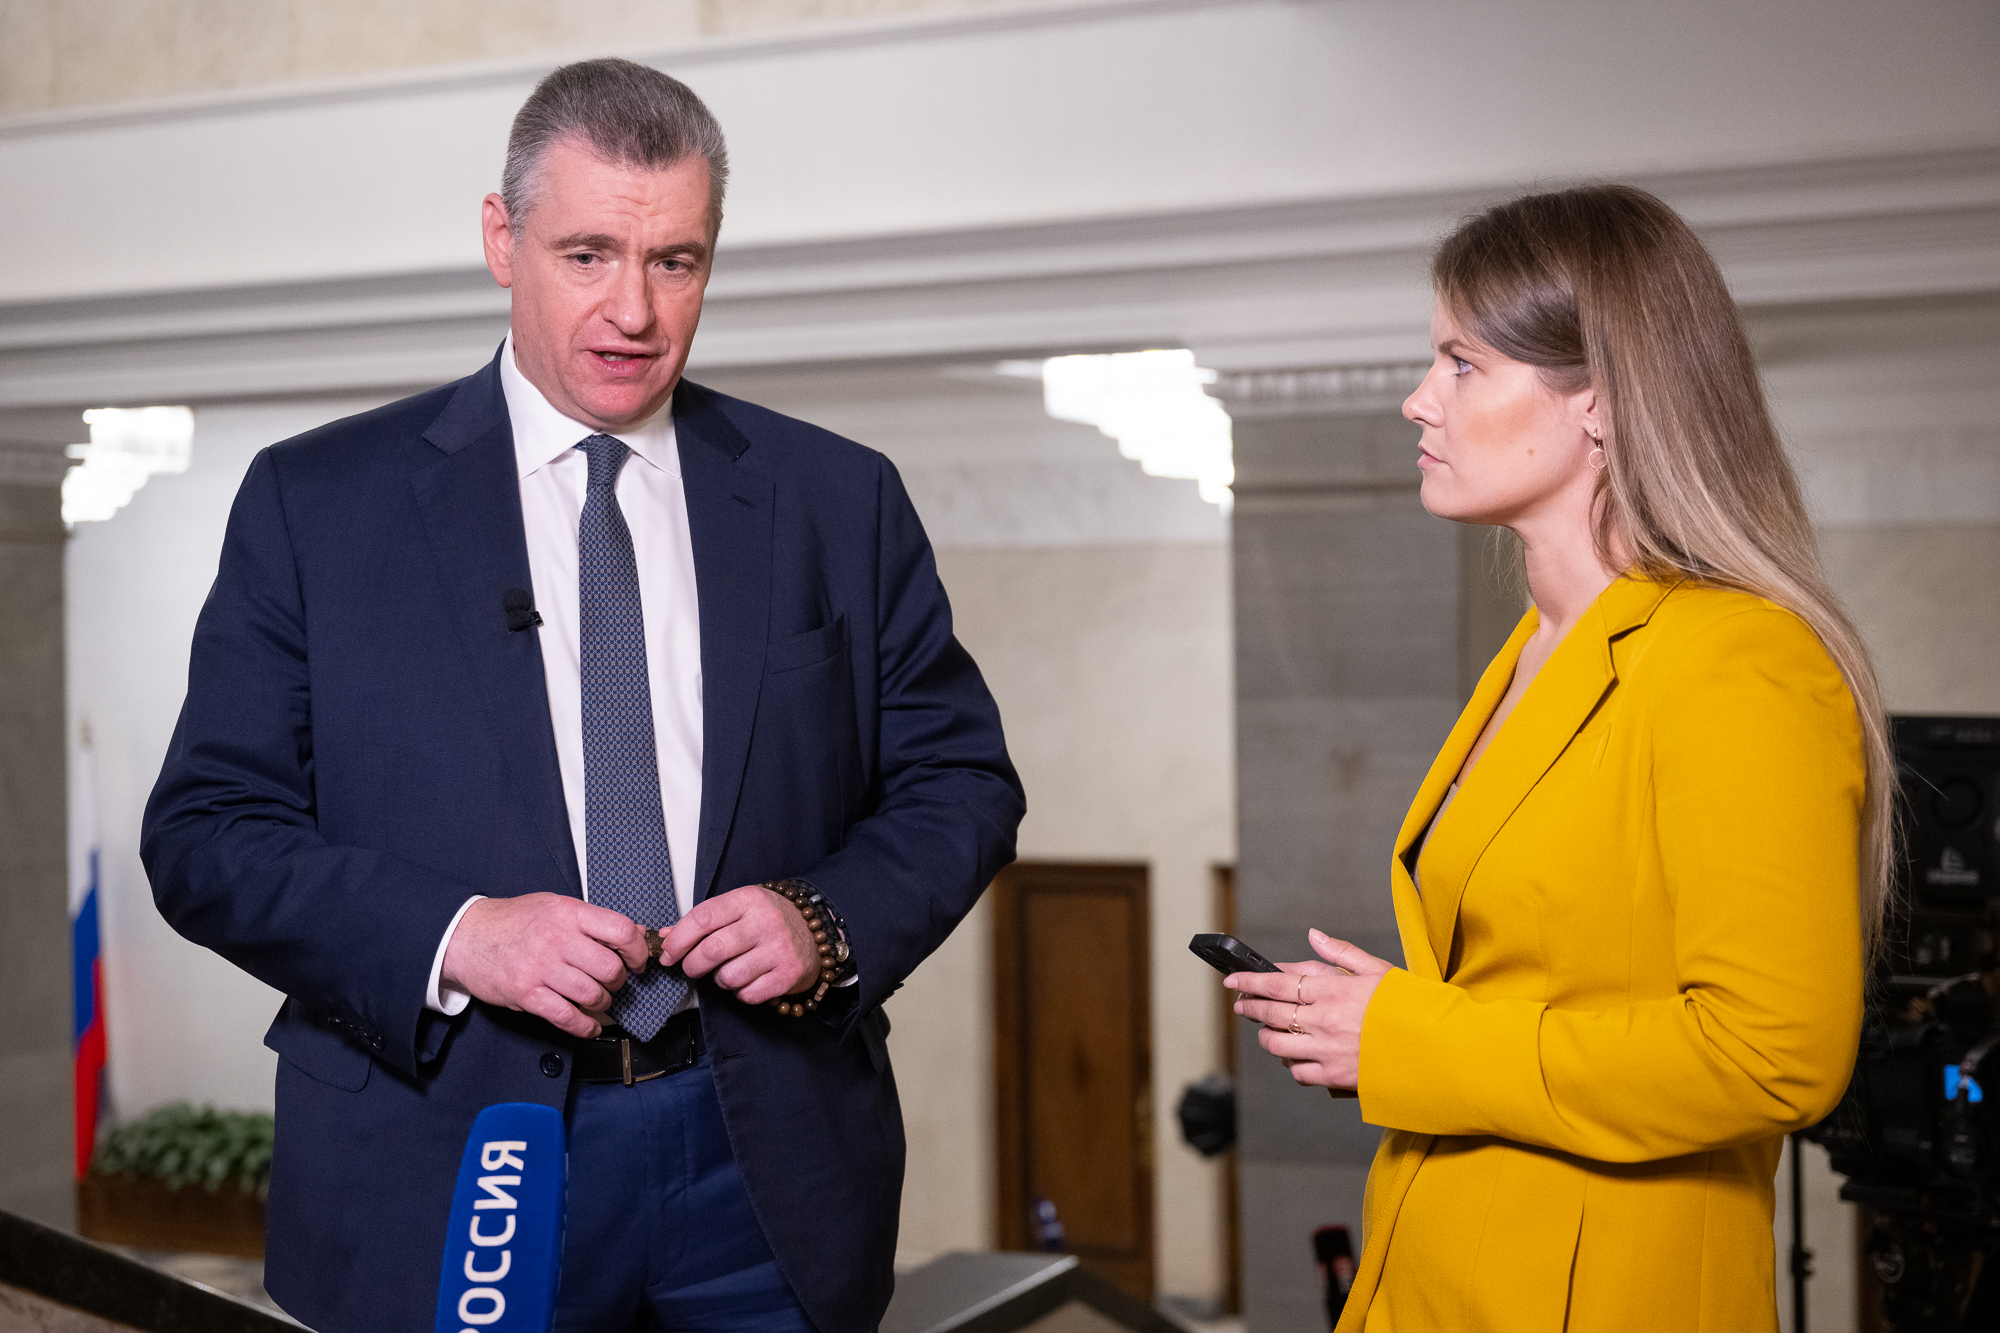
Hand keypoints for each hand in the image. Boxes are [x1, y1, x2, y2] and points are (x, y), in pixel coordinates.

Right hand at [441, 893, 651, 1038]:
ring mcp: (540, 968)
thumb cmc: (513, 921)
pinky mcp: (526, 994)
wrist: (466, 936)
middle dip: (619, 981)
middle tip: (612, 981)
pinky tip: (589, 1025)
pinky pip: (567, 1018)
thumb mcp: (555, 907)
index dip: (638, 950)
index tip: (637, 960)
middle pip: (610, 969)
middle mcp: (556, 939)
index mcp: (567, 913)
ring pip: (592, 995)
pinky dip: (585, 1027)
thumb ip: (594, 921)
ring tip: (596, 999)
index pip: (620, 931)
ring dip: (602, 1003)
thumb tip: (637, 933)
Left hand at [655, 885, 820, 1005]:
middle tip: (692, 967)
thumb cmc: (769, 920)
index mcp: (749, 900)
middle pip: (712, 950)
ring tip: (729, 970)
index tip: (668, 953)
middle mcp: (765, 923)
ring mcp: (778, 950)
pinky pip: (747, 994)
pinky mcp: (787, 976)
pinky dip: (740, 992)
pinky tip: (748, 979)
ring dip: (720, 979)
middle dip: (692, 964)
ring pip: (727, 976)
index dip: (679, 939)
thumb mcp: (740, 907)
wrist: (816, 932)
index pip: (703, 918)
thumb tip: (666, 937)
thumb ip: (704, 921)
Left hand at [1229, 930, 1393, 1089]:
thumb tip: (1313, 935)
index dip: (1250, 981)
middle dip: (1249, 1007)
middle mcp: (1323, 1020)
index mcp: (1332, 990)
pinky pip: (1299, 1072)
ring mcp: (1326, 1050)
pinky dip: (1292, 1064)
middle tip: (1240, 1004)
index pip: (1277, 983)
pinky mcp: (1334, 1076)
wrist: (1434, 1048)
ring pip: (1277, 1045)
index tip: (1233, 979)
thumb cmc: (1409, 1005)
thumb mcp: (1378, 969)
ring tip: (1266, 1031)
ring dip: (1267, 1037)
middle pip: (1270, 1013)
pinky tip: (1295, 1056)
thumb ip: (1341, 952)